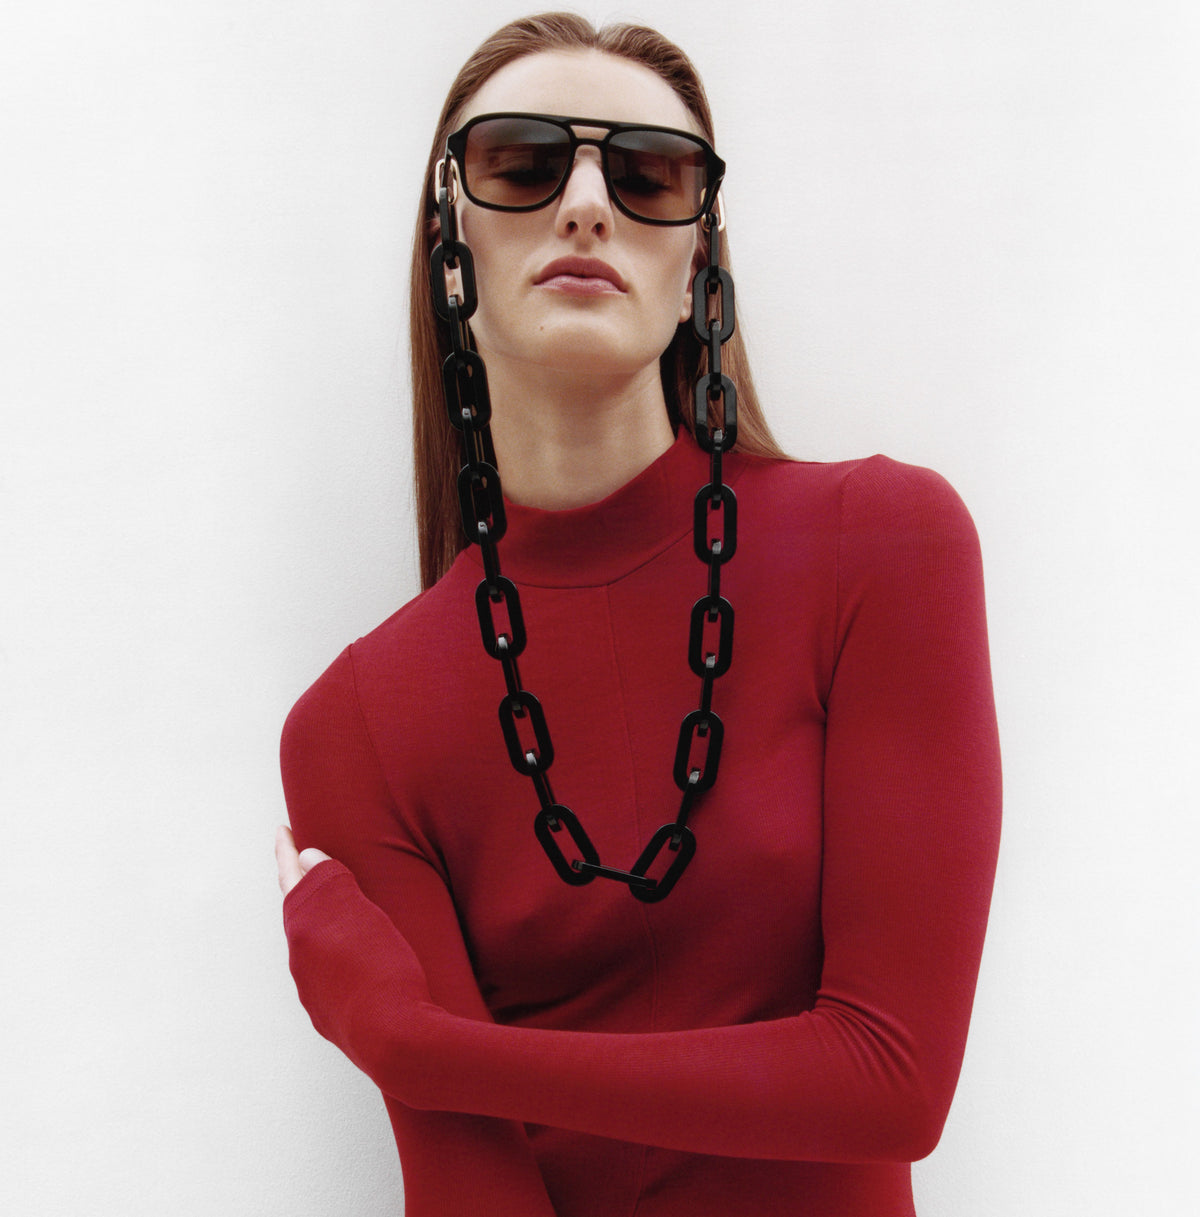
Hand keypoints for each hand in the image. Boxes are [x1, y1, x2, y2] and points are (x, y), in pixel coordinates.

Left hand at [277, 825, 440, 1105]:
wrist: (396, 1043)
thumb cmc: (384, 972)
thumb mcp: (363, 915)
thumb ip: (330, 882)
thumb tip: (305, 857)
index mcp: (304, 930)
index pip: (292, 878)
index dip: (287, 851)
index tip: (281, 830)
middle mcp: (300, 962)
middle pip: (299, 913)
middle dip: (304, 887)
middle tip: (310, 862)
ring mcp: (314, 993)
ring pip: (312, 947)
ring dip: (322, 924)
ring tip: (340, 911)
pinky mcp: (332, 1016)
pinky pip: (328, 974)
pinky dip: (336, 955)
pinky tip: (356, 958)